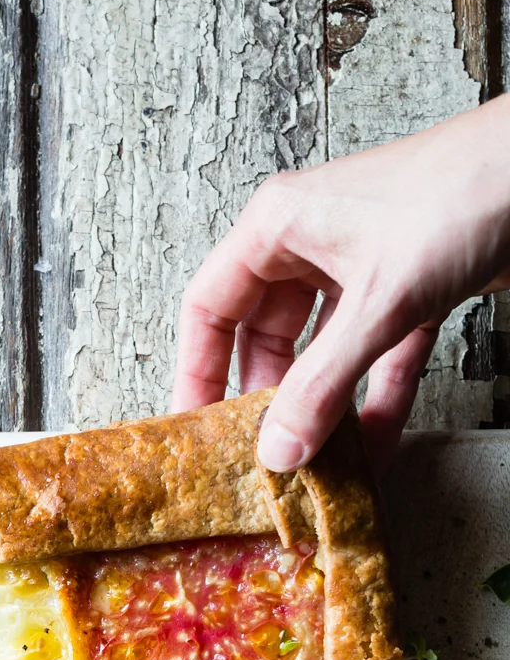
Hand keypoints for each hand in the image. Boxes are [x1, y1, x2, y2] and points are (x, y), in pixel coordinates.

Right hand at [172, 94, 509, 472]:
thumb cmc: (464, 191)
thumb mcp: (380, 300)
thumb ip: (323, 383)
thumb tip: (279, 451)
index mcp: (280, 226)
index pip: (210, 309)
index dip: (197, 373)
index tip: (196, 430)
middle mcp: (312, 246)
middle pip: (265, 341)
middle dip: (267, 404)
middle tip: (260, 461)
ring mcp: (362, 270)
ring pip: (323, 358)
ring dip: (323, 412)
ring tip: (314, 468)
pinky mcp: (409, 292)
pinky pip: (377, 362)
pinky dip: (376, 404)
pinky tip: (372, 450)